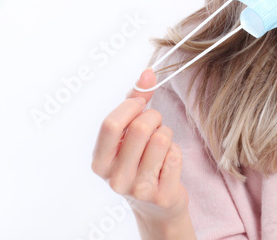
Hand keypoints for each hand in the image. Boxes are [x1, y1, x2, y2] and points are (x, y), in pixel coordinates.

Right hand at [92, 68, 190, 230]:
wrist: (155, 205)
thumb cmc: (140, 160)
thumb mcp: (128, 134)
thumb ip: (134, 102)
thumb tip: (148, 72)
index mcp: (100, 162)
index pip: (110, 124)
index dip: (131, 106)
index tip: (140, 103)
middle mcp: (115, 178)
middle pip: (141, 128)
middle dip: (154, 117)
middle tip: (155, 125)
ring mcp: (138, 189)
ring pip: (162, 139)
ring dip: (167, 134)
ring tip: (161, 145)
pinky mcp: (161, 195)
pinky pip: (176, 155)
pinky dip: (176, 152)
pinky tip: (168, 163)